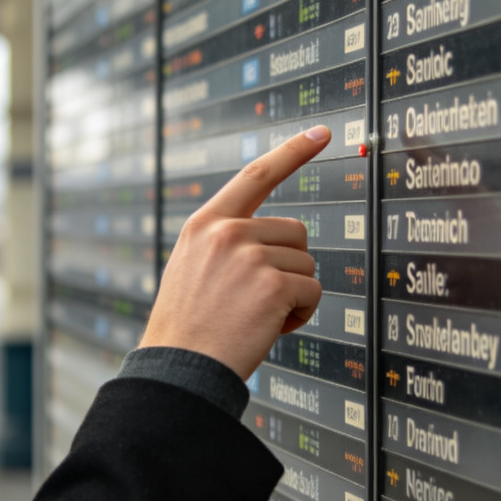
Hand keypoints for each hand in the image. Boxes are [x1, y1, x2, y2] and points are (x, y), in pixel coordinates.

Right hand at [138, 126, 330, 379]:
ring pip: (306, 265)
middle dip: (288, 266)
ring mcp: (251, 256)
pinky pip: (312, 292)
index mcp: (205, 224)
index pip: (255, 176)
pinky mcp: (274, 284)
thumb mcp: (192, 267)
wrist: (180, 367)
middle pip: (295, 233)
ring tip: (256, 316)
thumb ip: (225, 243)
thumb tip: (276, 239)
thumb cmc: (187, 327)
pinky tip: (268, 328)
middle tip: (255, 298)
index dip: (291, 152)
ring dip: (293, 293)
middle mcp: (228, 232)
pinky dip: (300, 314)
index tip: (320, 133)